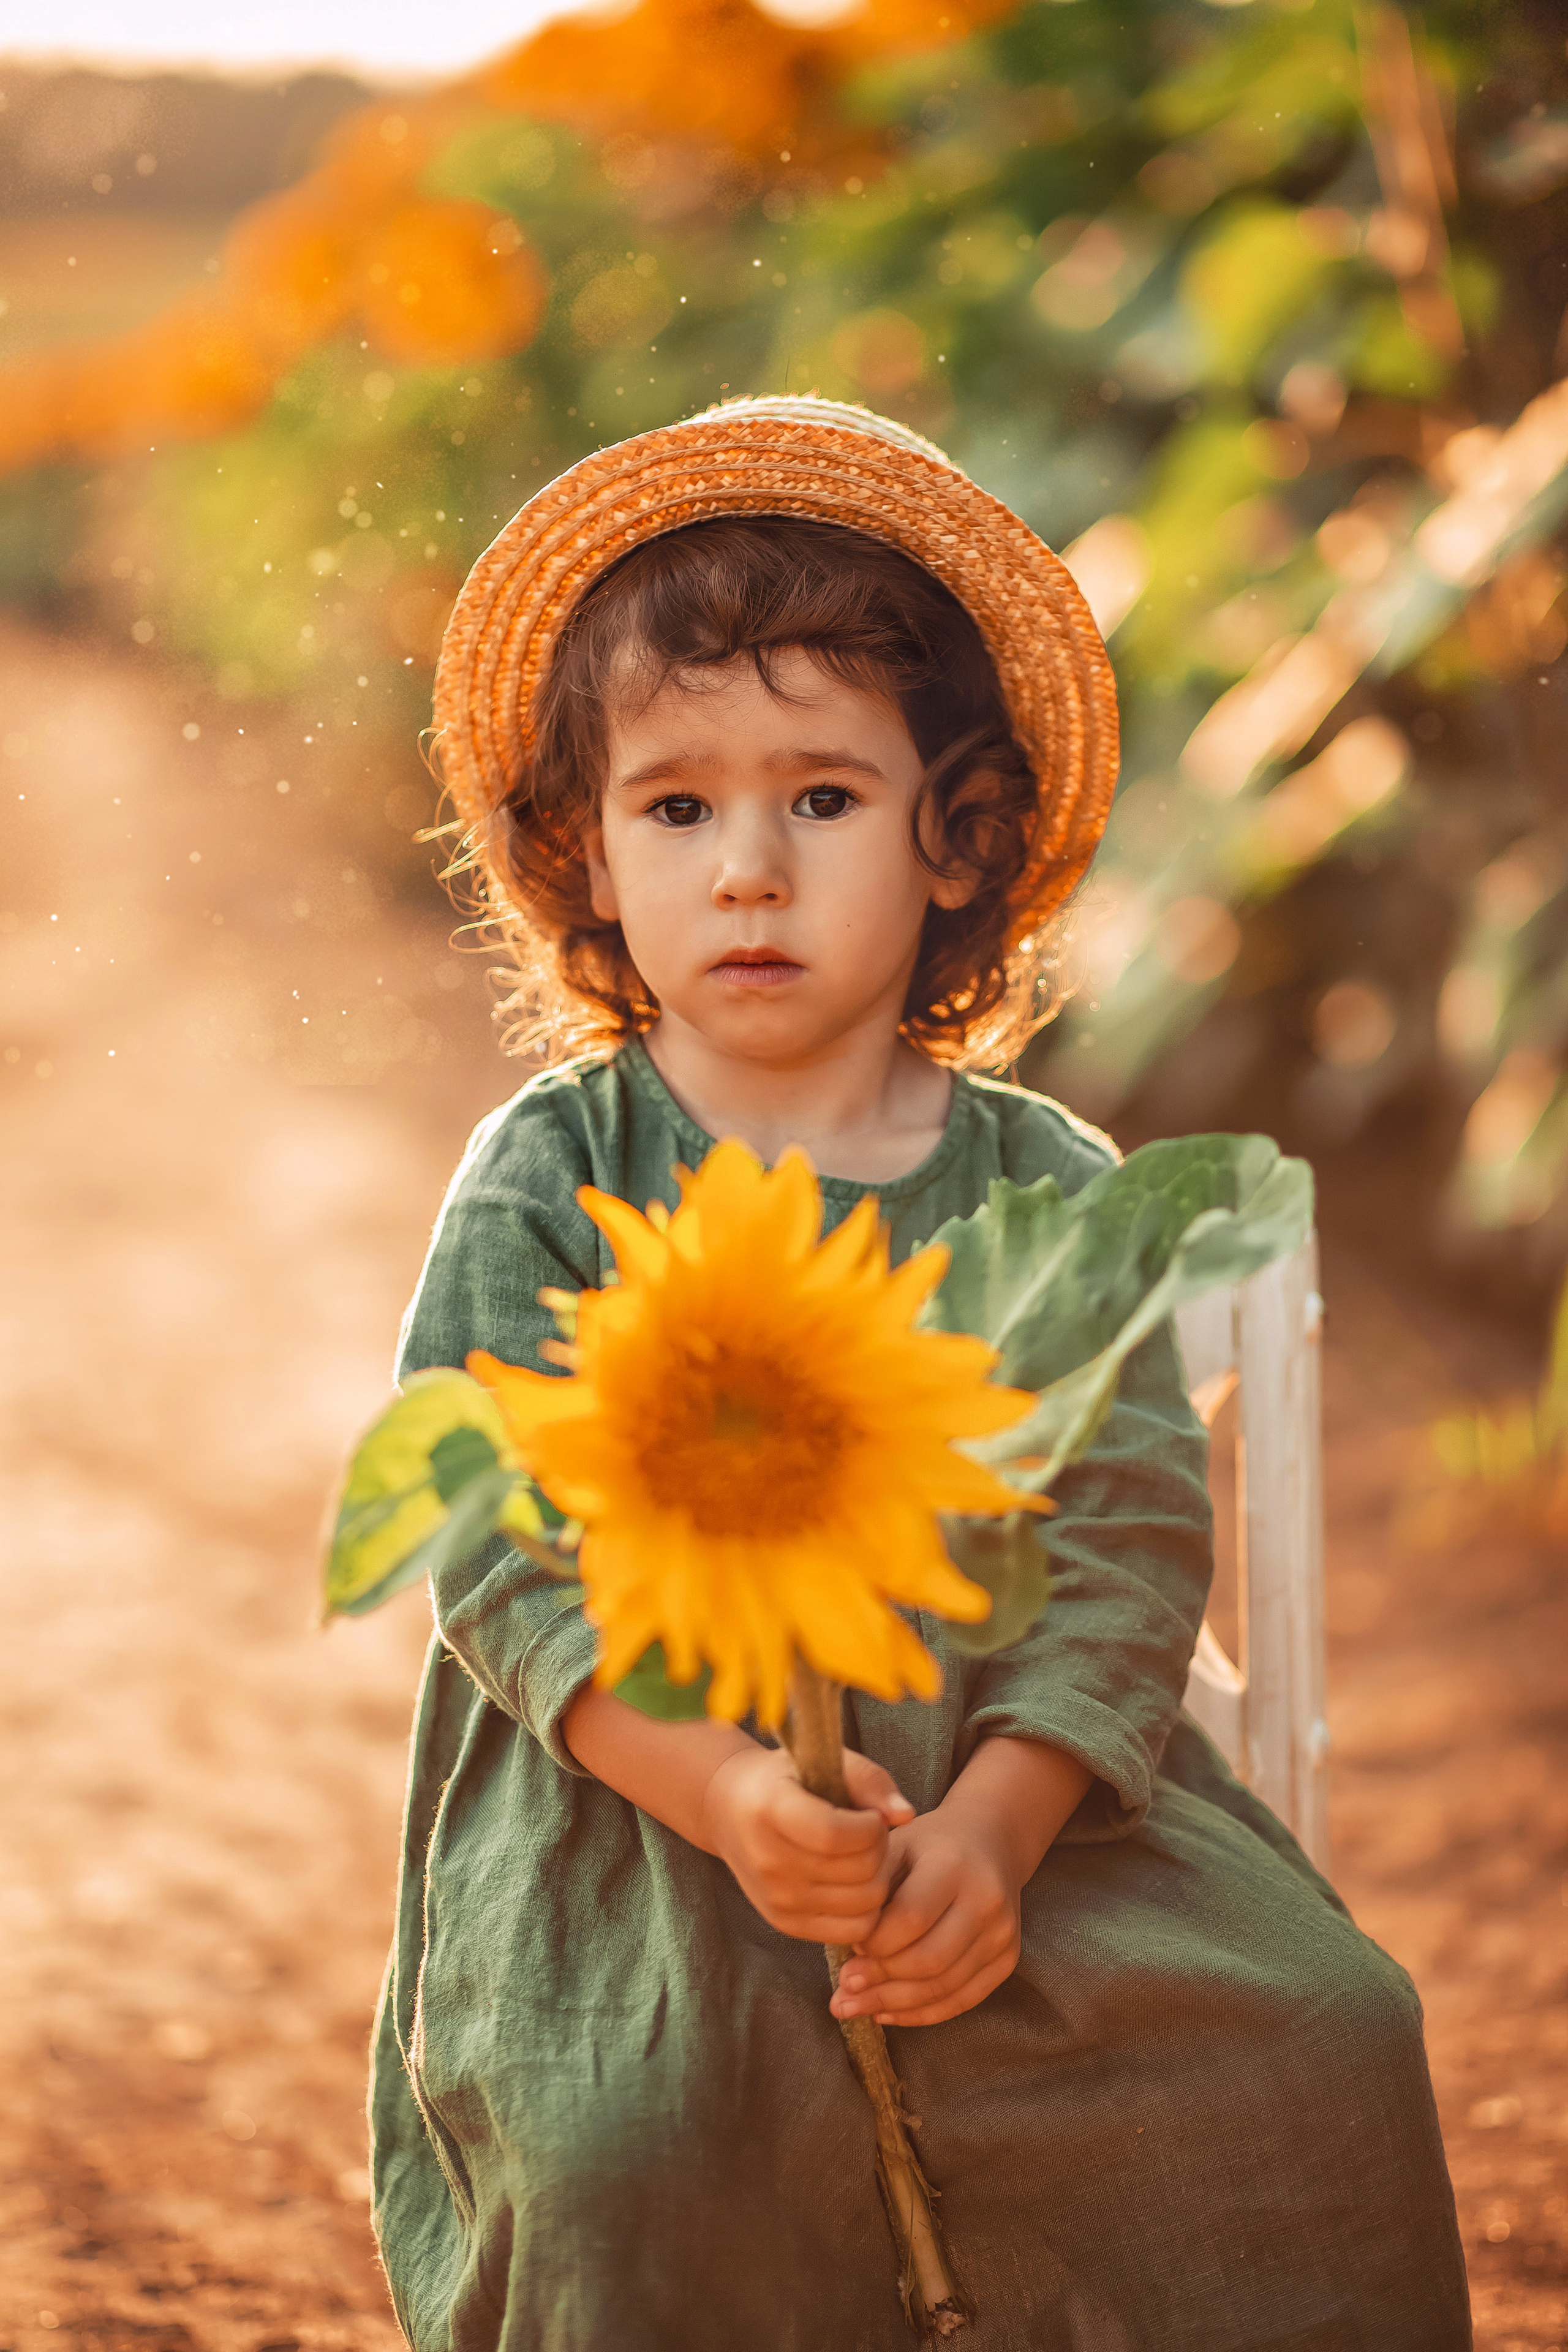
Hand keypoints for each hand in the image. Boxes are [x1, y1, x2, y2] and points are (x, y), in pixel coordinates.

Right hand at [700, 1745, 913, 1944]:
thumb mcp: (821, 1759)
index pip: (835, 1835)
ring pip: (864, 1904)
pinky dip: (866, 1908)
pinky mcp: (785, 1924)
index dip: (870, 1826)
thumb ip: (869, 1780)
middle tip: (869, 1832)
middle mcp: (769, 1861)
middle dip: (878, 1848)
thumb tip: (906, 1815)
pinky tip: (855, 1882)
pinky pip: (853, 1931)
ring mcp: (776, 1899)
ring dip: (876, 1877)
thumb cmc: (786, 1778)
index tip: (869, 1815)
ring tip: (861, 1855)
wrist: (729, 1809)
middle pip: (858, 1871)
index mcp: (772, 1811)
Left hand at [829, 1807, 1020, 2028]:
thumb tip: (853, 1950)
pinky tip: (887, 2012)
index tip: (849, 1946)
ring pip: (944, 1988)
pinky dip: (921, 2013)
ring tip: (853, 2006)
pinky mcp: (1008, 1960)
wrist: (991, 1842)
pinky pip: (962, 2000)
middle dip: (880, 1980)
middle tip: (844, 1987)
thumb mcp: (897, 1846)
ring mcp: (1002, 1934)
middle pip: (928, 1960)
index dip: (874, 1942)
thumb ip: (873, 1890)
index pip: (910, 1918)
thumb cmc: (930, 1845)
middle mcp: (987, 1901)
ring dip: (894, 2004)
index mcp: (954, 1865)